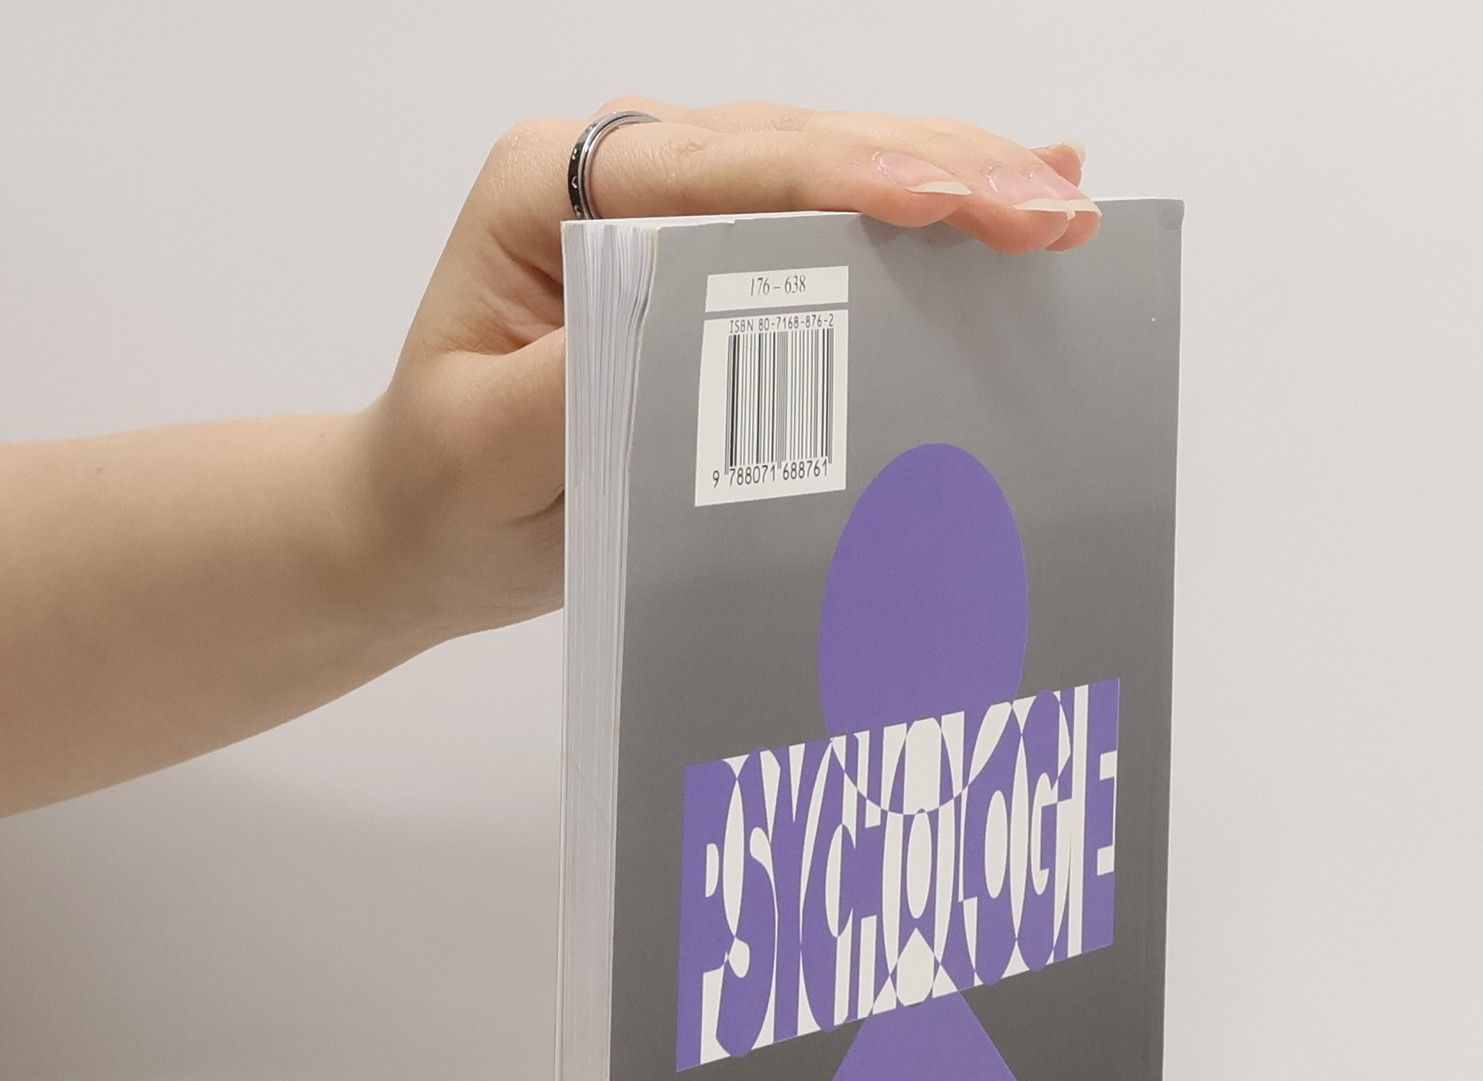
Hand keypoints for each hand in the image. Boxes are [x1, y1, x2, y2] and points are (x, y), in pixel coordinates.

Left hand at [356, 101, 1096, 643]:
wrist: (422, 527)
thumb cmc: (441, 486)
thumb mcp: (486, 445)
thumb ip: (583, 374)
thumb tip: (695, 317)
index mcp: (552, 189)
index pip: (721, 171)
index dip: (847, 181)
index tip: (950, 202)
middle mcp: (620, 177)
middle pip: (799, 150)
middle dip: (936, 171)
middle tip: (1053, 208)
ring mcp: (676, 214)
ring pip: (832, 174)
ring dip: (952, 184)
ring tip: (1061, 202)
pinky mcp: (717, 271)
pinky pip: (828, 232)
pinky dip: (922, 229)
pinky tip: (1004, 205)